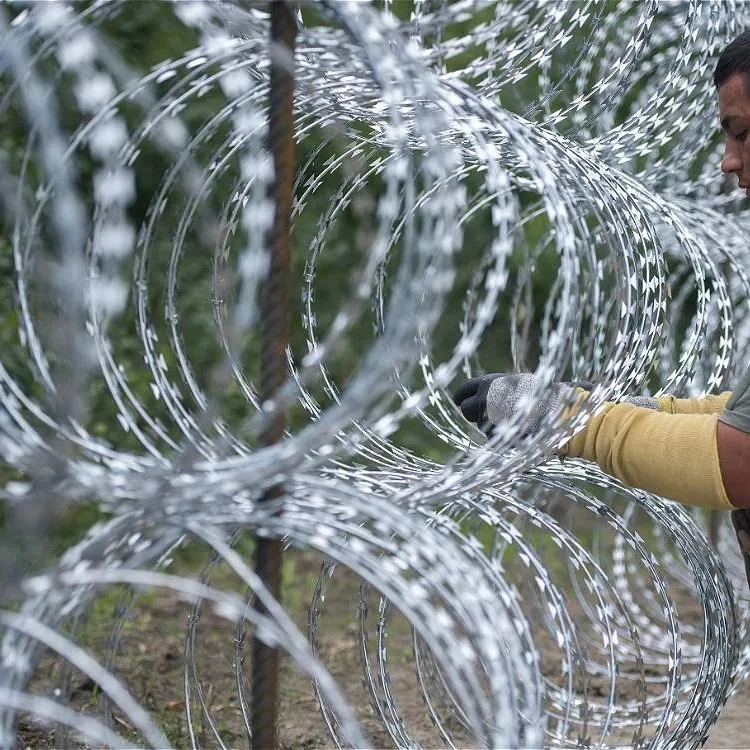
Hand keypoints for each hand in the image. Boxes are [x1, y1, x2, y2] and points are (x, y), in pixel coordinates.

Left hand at [452, 373, 577, 436]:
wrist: (558, 411)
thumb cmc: (543, 394)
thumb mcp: (517, 383)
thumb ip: (498, 388)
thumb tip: (483, 393)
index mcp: (488, 384)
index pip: (463, 389)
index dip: (462, 396)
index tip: (460, 400)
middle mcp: (484, 401)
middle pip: (466, 410)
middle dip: (472, 412)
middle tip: (483, 413)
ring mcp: (489, 420)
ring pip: (481, 425)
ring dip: (491, 424)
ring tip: (515, 419)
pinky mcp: (497, 437)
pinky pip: (494, 438)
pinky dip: (502, 436)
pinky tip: (519, 431)